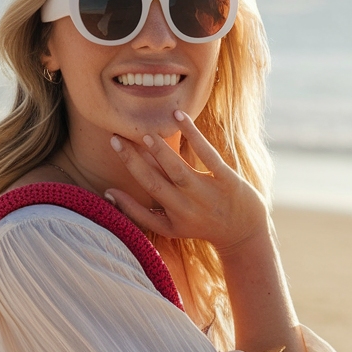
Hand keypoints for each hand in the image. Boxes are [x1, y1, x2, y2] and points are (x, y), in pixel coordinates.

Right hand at [106, 111, 267, 253]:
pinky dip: (193, 136)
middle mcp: (187, 208)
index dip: (125, 175)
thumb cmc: (199, 225)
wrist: (243, 233)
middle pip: (155, 182)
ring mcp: (208, 194)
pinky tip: (178, 117)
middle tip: (117, 137)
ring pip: (179, 171)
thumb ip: (138, 211)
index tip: (112, 152)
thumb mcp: (168, 226)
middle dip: (134, 160)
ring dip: (161, 152)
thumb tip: (108, 193)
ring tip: (146, 135)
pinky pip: (208, 156)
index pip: (143, 194)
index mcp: (171, 217)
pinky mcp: (228, 181)